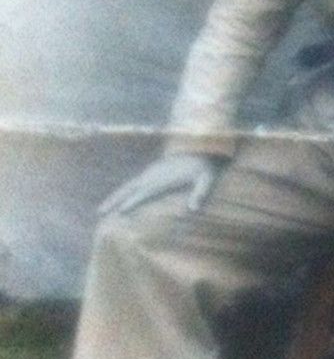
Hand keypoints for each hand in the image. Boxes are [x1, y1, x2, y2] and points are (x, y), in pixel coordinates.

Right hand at [98, 154, 222, 215]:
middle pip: (129, 189)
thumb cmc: (204, 166)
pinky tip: (118, 200)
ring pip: (127, 186)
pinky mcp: (151, 172)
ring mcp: (150, 173)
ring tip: (102, 210)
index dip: (133, 201)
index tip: (120, 211)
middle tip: (100, 212)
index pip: (144, 191)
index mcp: (163, 178)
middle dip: (114, 200)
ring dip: (114, 197)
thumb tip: (193, 208)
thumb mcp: (206, 179)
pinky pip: (133, 184)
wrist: (200, 146)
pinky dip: (123, 192)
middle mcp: (152, 175)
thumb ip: (200, 192)